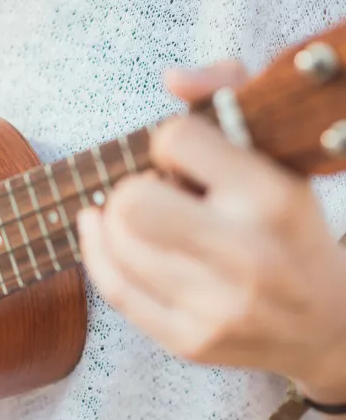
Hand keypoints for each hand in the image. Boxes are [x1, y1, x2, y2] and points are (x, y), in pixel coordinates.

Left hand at [77, 61, 345, 400]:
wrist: (327, 324)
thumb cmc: (290, 229)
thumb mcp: (278, 157)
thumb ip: (228, 95)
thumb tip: (173, 78)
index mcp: (273, 199)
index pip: (174, 140)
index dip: (168, 142)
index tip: (181, 158)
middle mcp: (247, 255)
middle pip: (132, 202)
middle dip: (131, 188)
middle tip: (152, 193)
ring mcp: (216, 306)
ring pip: (117, 245)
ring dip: (114, 221)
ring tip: (137, 217)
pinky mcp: (190, 341)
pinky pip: (114, 289)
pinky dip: (97, 252)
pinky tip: (100, 231)